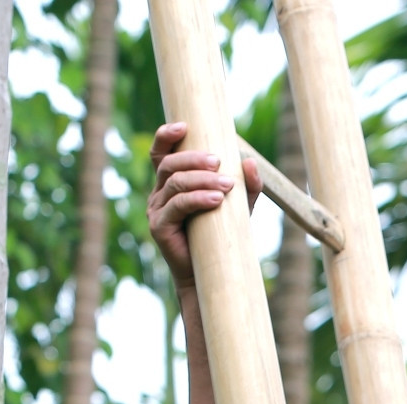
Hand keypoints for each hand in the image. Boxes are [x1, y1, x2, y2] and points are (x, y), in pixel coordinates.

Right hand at [147, 121, 260, 287]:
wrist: (209, 273)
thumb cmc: (221, 236)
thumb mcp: (237, 208)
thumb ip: (245, 187)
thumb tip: (250, 162)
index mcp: (171, 183)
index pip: (161, 153)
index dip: (165, 136)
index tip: (183, 126)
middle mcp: (159, 194)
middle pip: (170, 164)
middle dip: (195, 159)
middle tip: (220, 161)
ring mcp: (156, 210)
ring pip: (175, 183)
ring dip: (202, 179)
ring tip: (227, 184)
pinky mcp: (159, 227)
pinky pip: (177, 205)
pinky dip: (198, 199)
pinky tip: (216, 199)